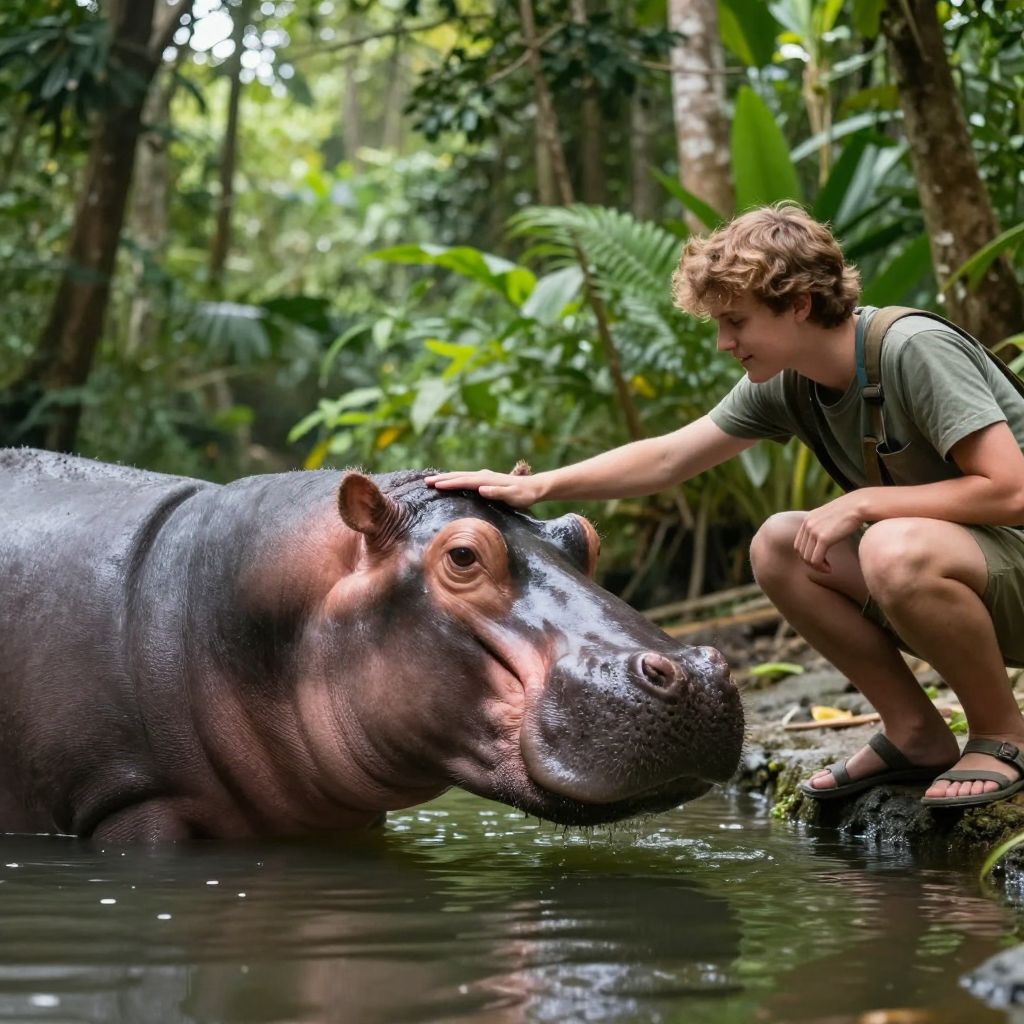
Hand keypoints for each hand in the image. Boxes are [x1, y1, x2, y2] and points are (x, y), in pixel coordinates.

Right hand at [425, 470, 541, 507]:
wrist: (534, 488)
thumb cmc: (524, 495)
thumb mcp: (513, 496)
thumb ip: (498, 492)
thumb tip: (481, 488)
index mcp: (487, 480)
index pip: (464, 481)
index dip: (449, 483)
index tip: (435, 485)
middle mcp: (484, 476)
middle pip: (459, 476)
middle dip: (442, 478)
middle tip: (426, 481)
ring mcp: (484, 476)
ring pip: (461, 475)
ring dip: (447, 477)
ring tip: (433, 480)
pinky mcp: (486, 480)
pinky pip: (466, 478)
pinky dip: (455, 478)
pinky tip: (451, 481)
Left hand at [794, 493, 864, 571]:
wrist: (860, 505)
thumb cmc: (851, 512)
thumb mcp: (830, 517)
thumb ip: (823, 526)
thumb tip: (824, 538)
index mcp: (808, 520)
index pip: (799, 544)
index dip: (807, 555)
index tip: (820, 560)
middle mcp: (807, 524)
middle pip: (801, 552)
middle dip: (811, 563)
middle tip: (823, 567)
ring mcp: (813, 531)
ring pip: (807, 558)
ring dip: (816, 567)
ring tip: (827, 569)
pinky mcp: (823, 538)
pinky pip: (816, 560)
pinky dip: (821, 568)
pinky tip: (830, 569)